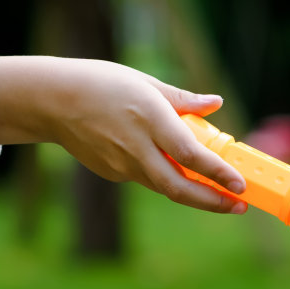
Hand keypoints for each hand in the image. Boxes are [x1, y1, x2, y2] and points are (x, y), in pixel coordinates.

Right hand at [0, 56, 247, 213]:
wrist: (49, 100)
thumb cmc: (100, 83)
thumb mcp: (145, 82)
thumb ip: (183, 100)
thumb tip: (216, 103)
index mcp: (149, 119)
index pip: (190, 155)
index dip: (218, 173)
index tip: (241, 184)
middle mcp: (137, 147)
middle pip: (179, 187)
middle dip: (213, 202)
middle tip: (239, 206)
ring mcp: (122, 165)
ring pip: (166, 187)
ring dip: (195, 195)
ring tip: (222, 197)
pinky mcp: (113, 173)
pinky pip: (148, 179)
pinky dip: (168, 179)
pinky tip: (180, 173)